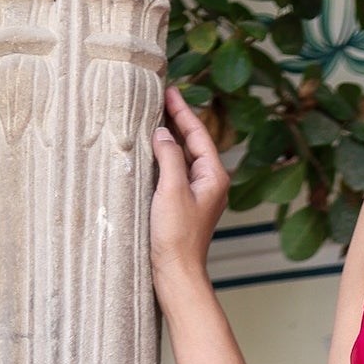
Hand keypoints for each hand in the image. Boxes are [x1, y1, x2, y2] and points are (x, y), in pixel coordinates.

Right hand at [151, 86, 229, 288]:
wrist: (176, 273)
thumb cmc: (177, 237)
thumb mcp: (172, 190)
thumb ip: (169, 157)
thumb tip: (163, 133)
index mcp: (214, 176)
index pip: (198, 133)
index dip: (183, 110)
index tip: (170, 89)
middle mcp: (209, 182)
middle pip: (192, 142)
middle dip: (176, 119)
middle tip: (158, 96)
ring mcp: (196, 193)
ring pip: (182, 156)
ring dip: (168, 137)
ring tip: (151, 115)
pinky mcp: (182, 204)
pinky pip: (174, 171)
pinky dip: (162, 156)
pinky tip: (149, 149)